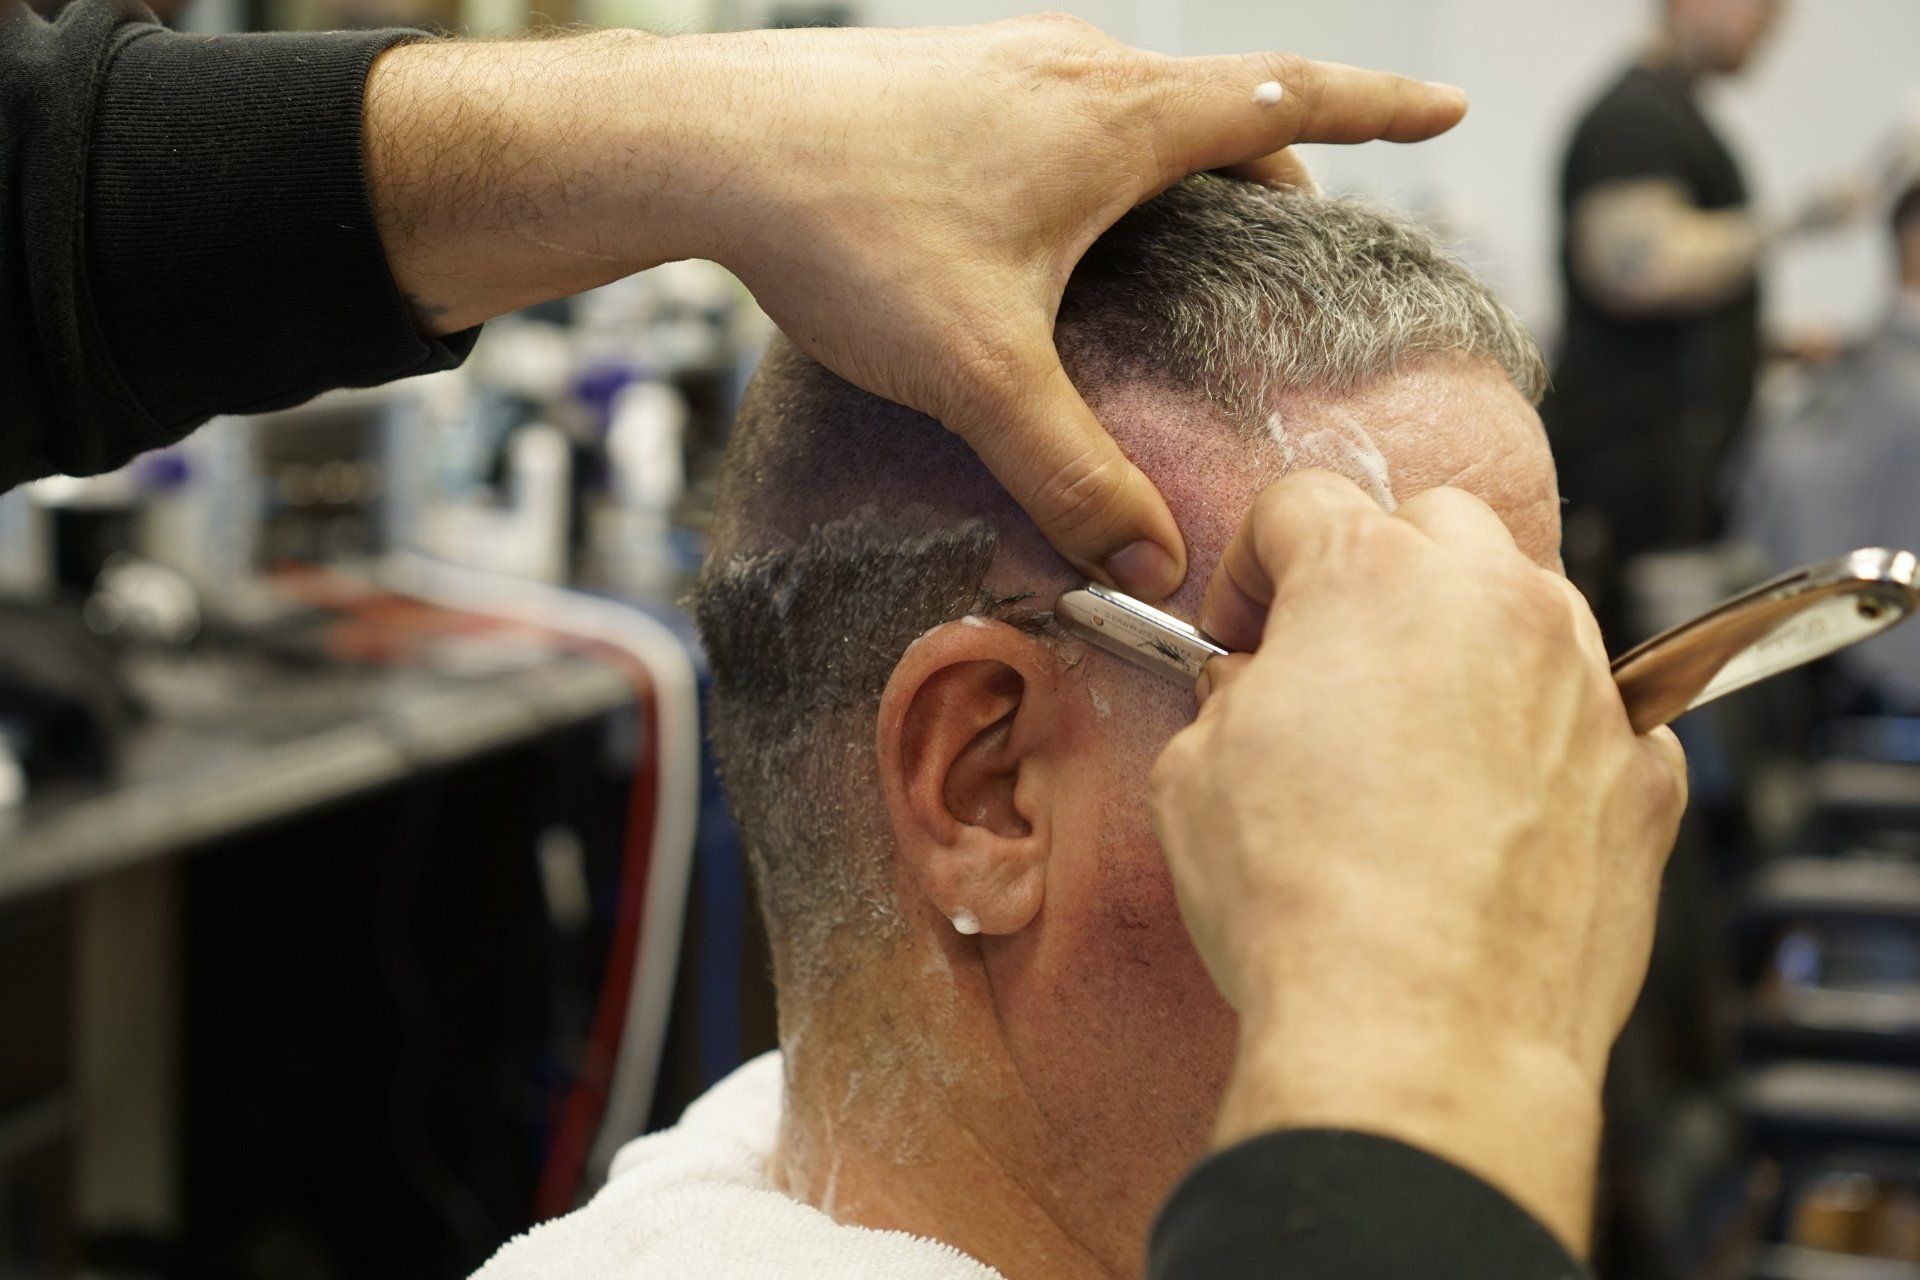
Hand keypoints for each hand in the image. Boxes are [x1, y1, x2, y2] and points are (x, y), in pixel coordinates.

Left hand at [363, 18, 1465, 598]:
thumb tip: (1155, 565)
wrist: (706, 140)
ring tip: (1186, 215)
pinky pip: (1059, 102)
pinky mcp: (940, 79)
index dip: (1380, 107)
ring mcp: (1001, 60)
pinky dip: (1099, 146)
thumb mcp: (980, 374)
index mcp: (1118, 118)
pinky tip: (1048, 208)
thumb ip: (1072, 474)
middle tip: (1305, 211)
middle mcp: (1072, 66)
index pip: (1289, 97)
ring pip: (1131, 97)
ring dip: (1181, 145)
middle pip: (1215, 100)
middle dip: (1278, 150)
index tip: (1449, 106)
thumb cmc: (849, 230)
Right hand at [1148, 471, 1686, 1252]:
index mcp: (1370, 577)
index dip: (1254, 565)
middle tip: (1334, 661)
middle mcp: (1494, 605)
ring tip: (1419, 739)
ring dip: (1471, 643)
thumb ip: (1229, 698)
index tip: (1246, 627)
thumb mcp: (1191, 774)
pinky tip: (1493, 810)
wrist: (1425, 1034)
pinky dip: (1548, 736)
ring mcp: (1586, 684)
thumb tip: (1256, 695)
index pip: (1303, 503)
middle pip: (1437, 524)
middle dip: (1379, 573)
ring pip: (1531, 605)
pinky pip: (1597, 713)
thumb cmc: (1305, 905)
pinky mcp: (1643, 773)